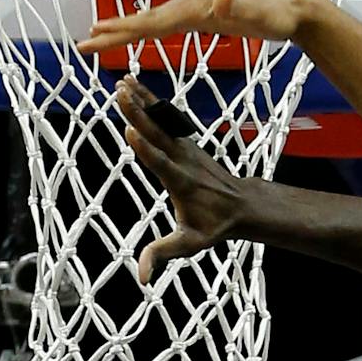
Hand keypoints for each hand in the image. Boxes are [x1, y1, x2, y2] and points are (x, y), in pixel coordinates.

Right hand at [80, 0, 314, 54]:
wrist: (293, 8)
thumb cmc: (277, 17)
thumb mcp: (261, 16)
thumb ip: (238, 7)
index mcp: (195, 6)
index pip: (151, 23)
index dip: (121, 33)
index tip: (95, 41)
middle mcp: (191, 2)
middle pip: (145, 20)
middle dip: (113, 32)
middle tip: (83, 44)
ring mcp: (196, 6)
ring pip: (152, 19)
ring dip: (124, 28)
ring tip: (99, 34)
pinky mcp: (203, 13)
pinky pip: (166, 22)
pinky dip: (146, 27)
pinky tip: (140, 31)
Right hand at [114, 78, 257, 283]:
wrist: (242, 206)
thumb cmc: (213, 227)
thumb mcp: (189, 244)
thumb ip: (164, 255)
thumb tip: (142, 278)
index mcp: (181, 183)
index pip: (161, 164)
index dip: (145, 149)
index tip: (130, 131)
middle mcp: (183, 160)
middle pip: (158, 135)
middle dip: (138, 114)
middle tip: (119, 94)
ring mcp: (185, 148)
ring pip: (161, 121)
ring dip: (142, 102)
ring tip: (121, 82)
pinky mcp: (185, 142)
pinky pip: (165, 119)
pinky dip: (151, 102)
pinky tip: (135, 86)